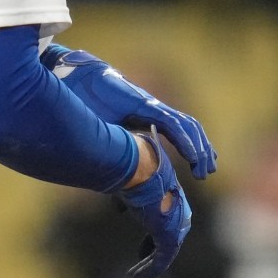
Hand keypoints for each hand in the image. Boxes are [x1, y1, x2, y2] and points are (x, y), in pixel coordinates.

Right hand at [43, 45, 216, 178]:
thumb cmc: (82, 110)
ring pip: (186, 126)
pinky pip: (171, 124)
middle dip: (201, 151)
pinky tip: (193, 155)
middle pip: (187, 129)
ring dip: (198, 148)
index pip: (178, 132)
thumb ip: (113, 159)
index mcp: (144, 118)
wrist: (71, 84)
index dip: (191, 147)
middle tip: (206, 171)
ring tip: (204, 168)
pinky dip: (185, 140)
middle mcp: (152, 110)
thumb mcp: (103, 141)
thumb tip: (118, 193)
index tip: (200, 167)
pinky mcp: (144, 105)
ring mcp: (150, 106)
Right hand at [112, 134, 191, 277]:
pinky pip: (161, 261)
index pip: (165, 224)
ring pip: (164, 254)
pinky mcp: (170, 237)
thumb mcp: (128, 188)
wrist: (140, 168)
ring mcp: (177, 226)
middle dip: (152, 254)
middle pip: (168, 241)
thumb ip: (125, 200)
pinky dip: (148, 271)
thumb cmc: (132, 172)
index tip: (141, 251)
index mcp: (172, 200)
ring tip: (132, 276)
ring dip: (148, 266)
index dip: (152, 240)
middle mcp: (179, 214)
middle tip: (139, 265)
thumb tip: (118, 210)